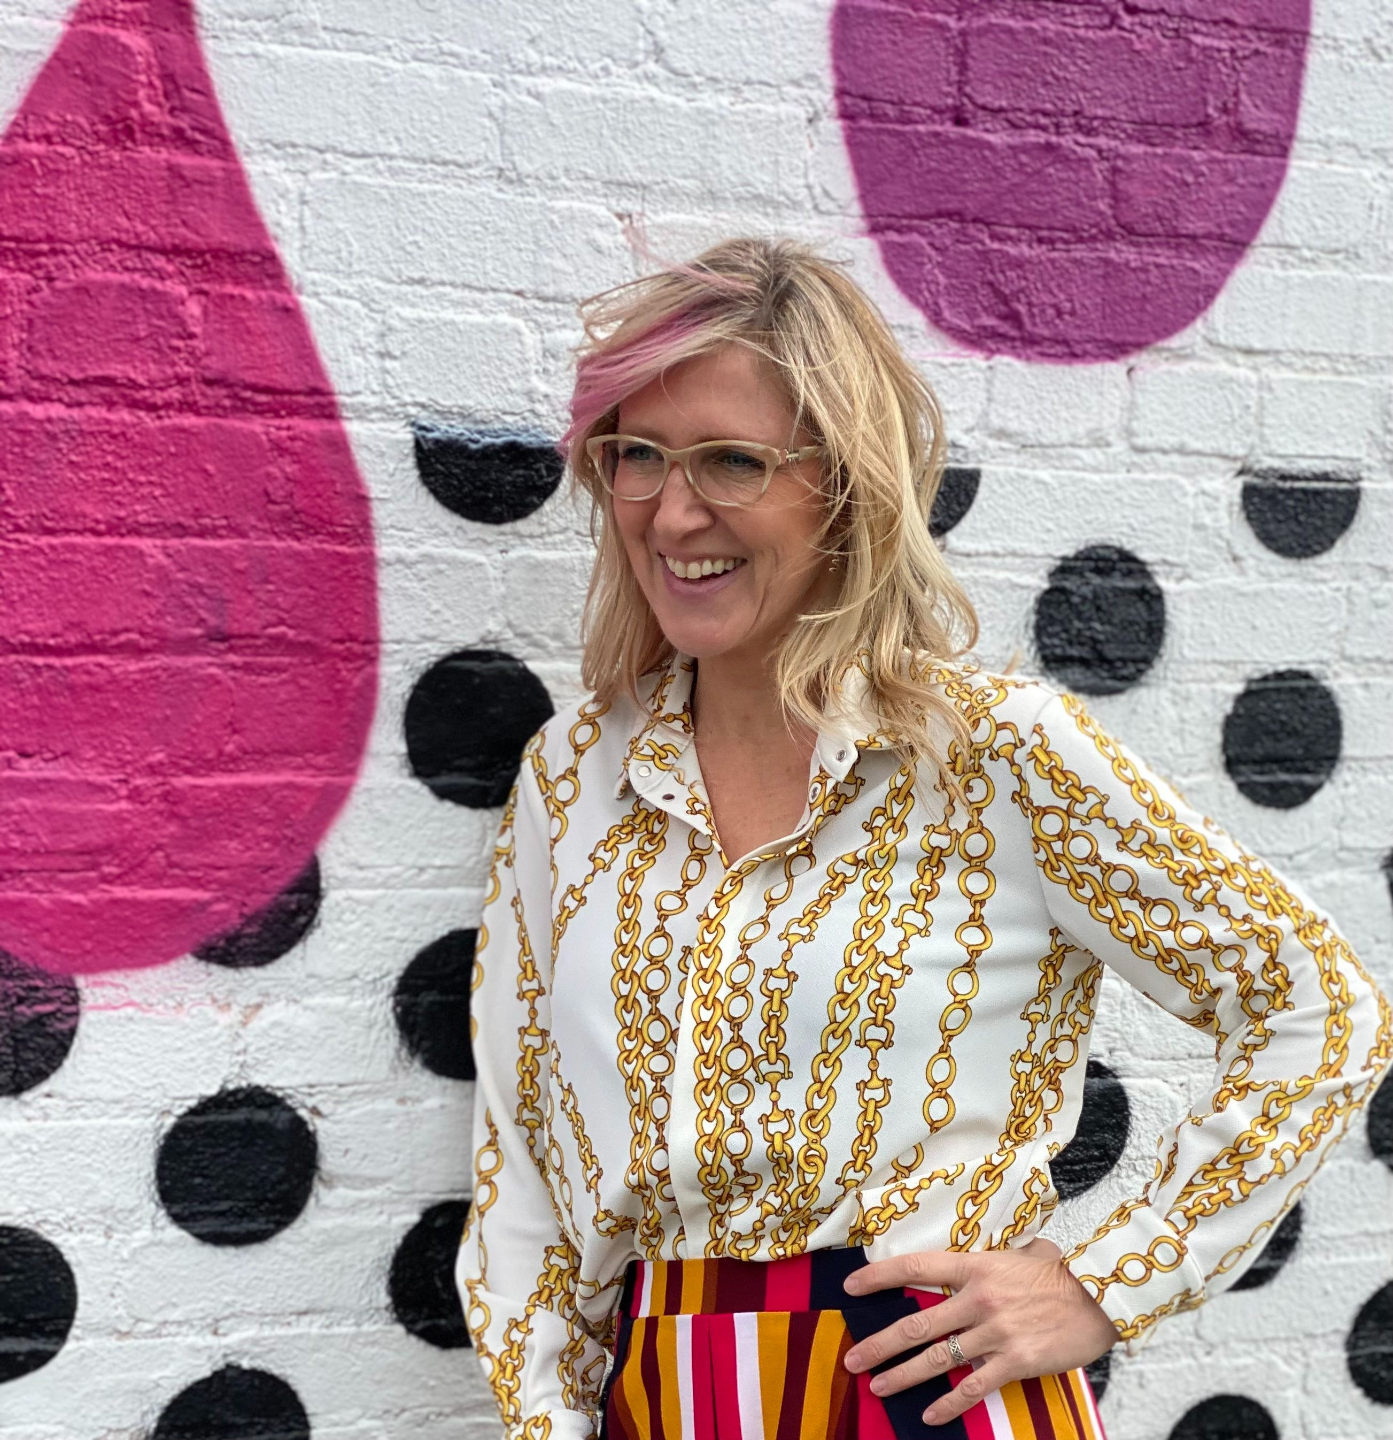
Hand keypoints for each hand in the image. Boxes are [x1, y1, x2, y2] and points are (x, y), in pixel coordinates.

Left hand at [841, 1237, 1117, 1426]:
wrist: (1101, 1294)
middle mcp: (978, 1299)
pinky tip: (928, 1415)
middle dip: (879, 1343)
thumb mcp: (1014, 1253)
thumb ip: (981, 1264)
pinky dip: (948, 1404)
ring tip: (877, 1386)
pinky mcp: (1015, 1362)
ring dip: (902, 1375)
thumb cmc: (1057, 1271)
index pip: (915, 1267)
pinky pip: (972, 1387)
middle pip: (916, 1322)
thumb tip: (955, 1268)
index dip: (879, 1277)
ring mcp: (995, 1332)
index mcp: (974, 1266)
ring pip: (937, 1358)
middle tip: (852, 1358)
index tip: (850, 1287)